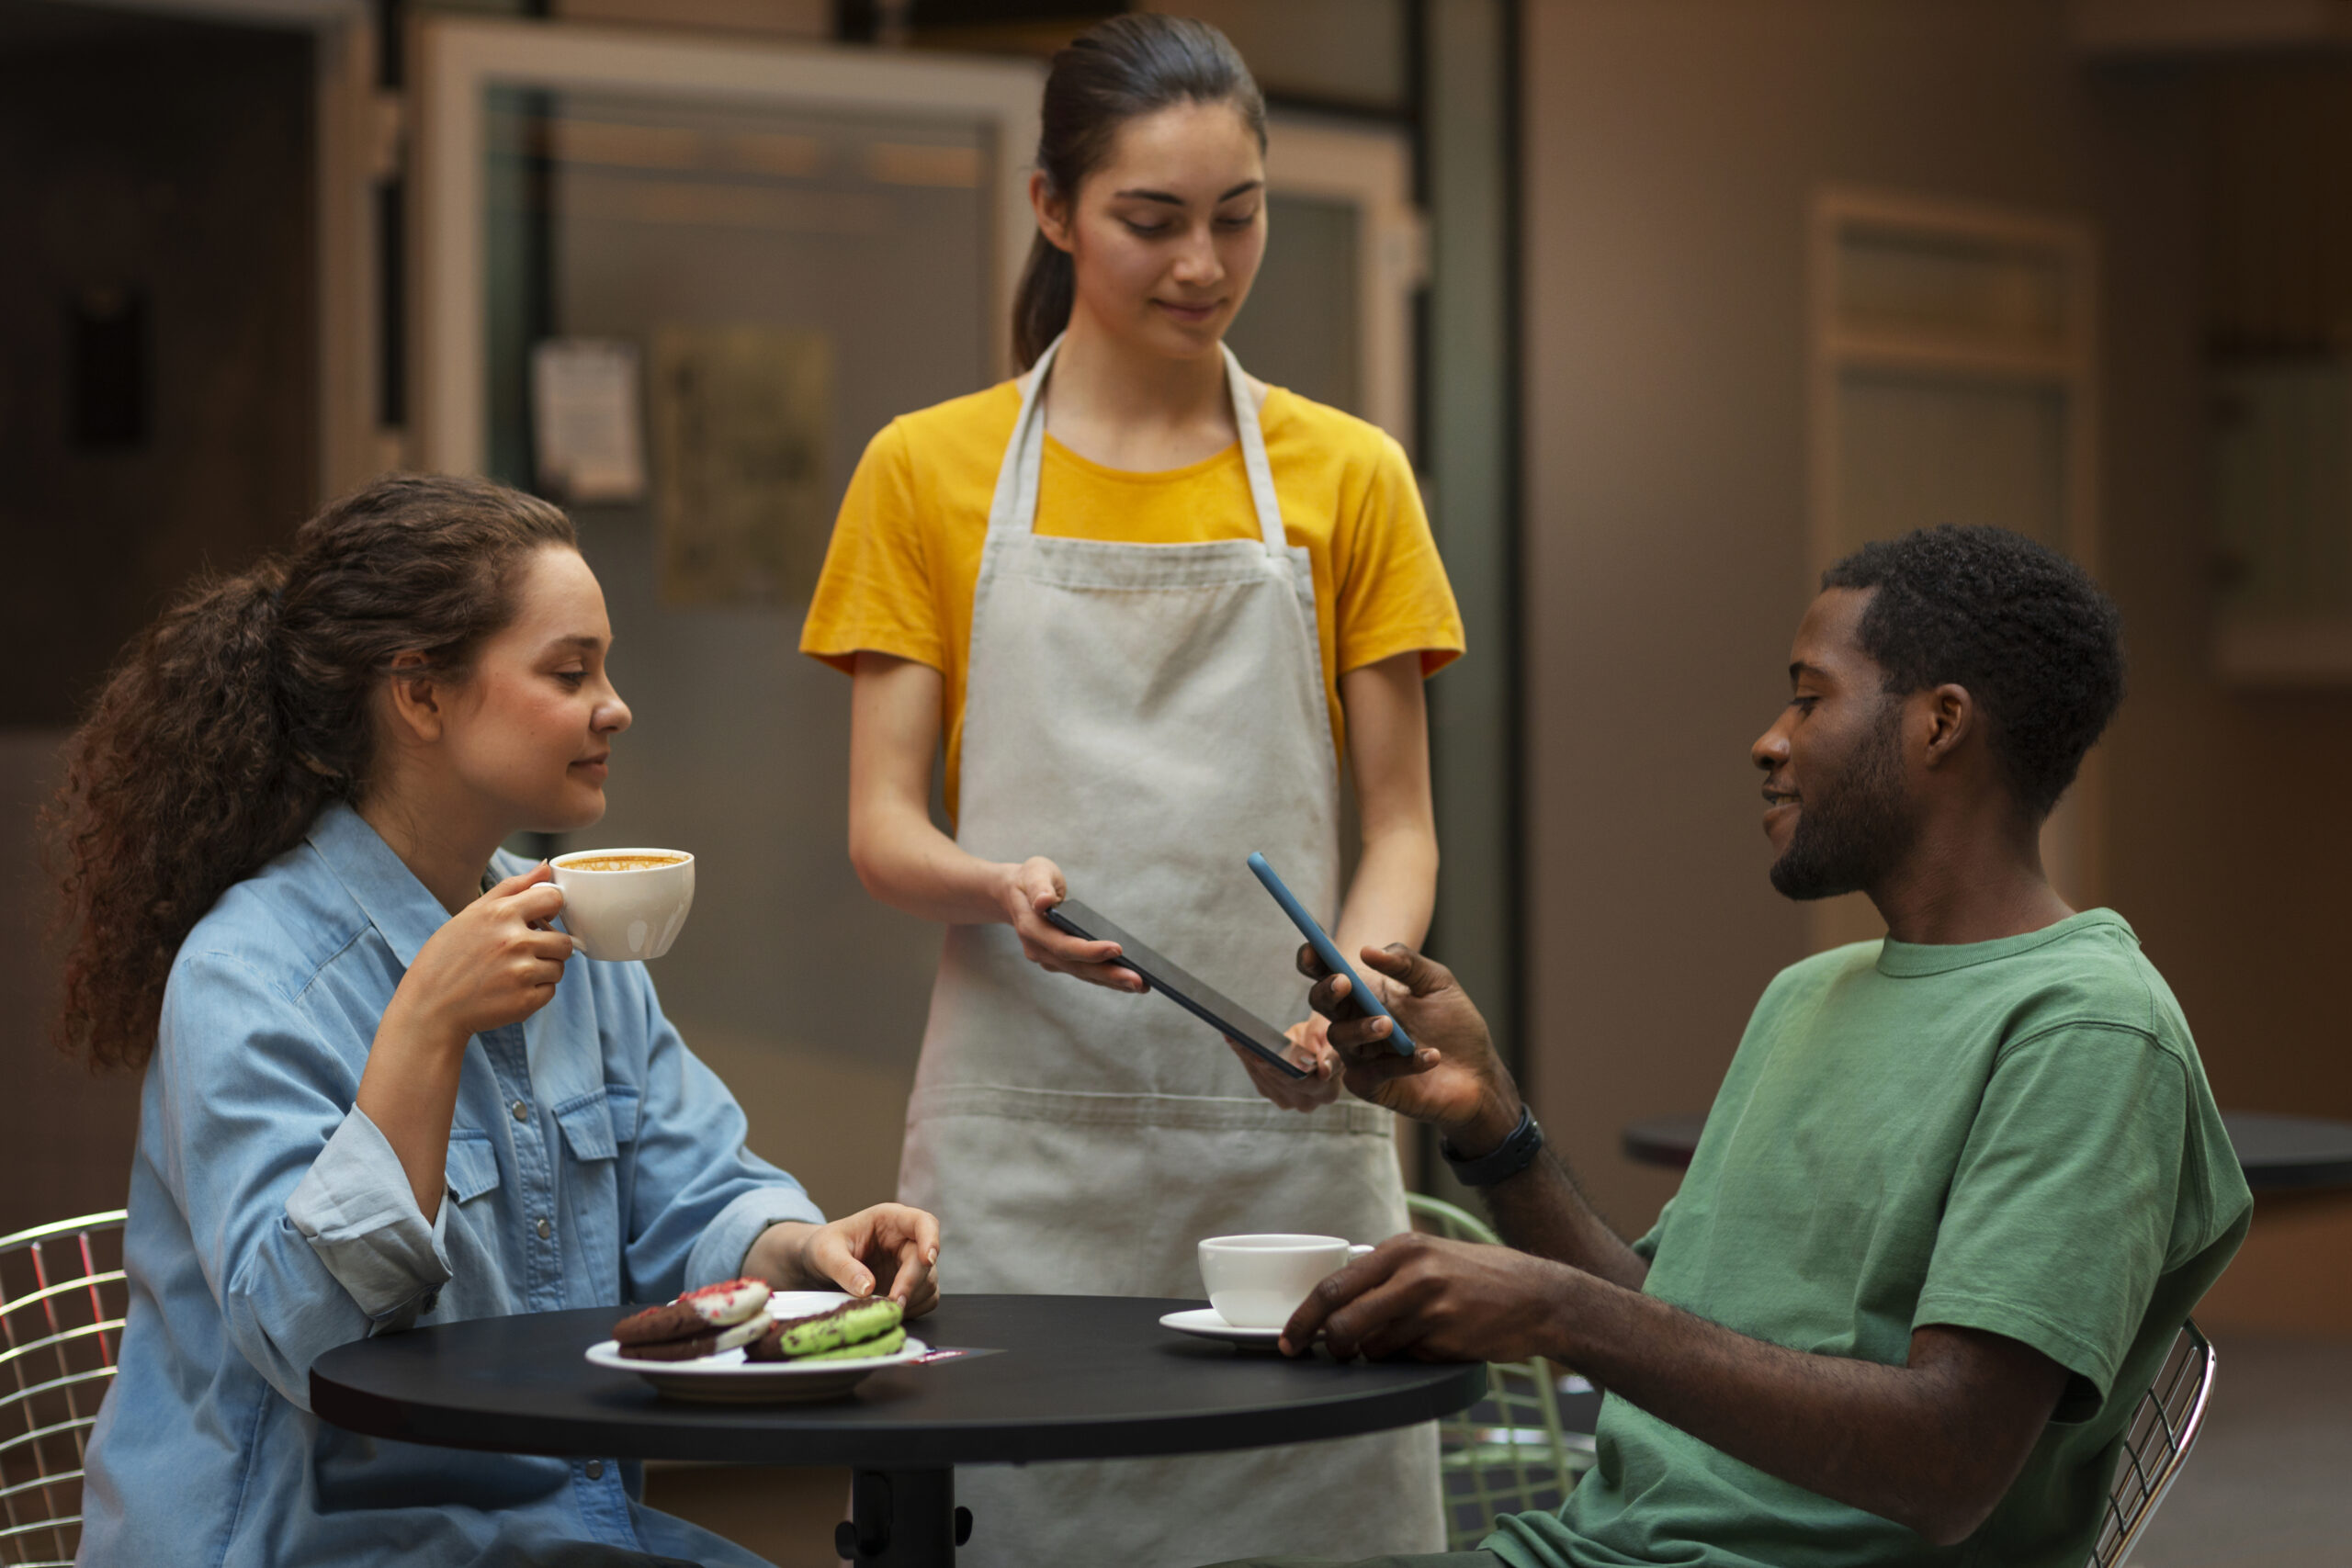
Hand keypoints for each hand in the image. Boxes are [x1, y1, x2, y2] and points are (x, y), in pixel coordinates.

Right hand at [385, 864, 574, 1047]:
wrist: (428, 1008)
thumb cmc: (447, 958)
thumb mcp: (471, 914)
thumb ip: (512, 887)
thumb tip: (546, 866)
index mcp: (501, 914)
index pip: (554, 899)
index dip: (550, 910)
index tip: (539, 919)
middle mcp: (515, 941)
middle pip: (564, 940)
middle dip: (549, 947)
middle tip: (522, 954)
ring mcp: (522, 973)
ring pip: (559, 967)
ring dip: (543, 970)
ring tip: (511, 973)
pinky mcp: (525, 1001)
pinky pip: (550, 991)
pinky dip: (535, 993)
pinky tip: (509, 991)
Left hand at [754, 1204, 942, 1318]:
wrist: (819, 1265)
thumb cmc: (824, 1248)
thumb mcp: (826, 1252)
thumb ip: (844, 1268)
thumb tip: (867, 1289)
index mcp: (890, 1220)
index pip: (923, 1222)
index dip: (931, 1239)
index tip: (928, 1259)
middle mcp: (905, 1240)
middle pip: (925, 1260)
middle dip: (911, 1283)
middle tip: (893, 1304)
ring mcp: (909, 1264)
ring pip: (928, 1282)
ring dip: (911, 1299)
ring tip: (882, 1310)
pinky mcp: (909, 1285)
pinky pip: (925, 1299)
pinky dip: (912, 1309)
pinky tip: (888, 1312)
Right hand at [996, 856, 1145, 992]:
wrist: (1015, 895)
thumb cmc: (1030, 880)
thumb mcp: (1033, 872)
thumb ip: (1038, 886)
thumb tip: (1044, 901)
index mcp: (1032, 928)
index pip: (1063, 945)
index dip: (1089, 950)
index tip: (1118, 949)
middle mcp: (1039, 949)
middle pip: (1077, 967)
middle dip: (1109, 975)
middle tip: (1139, 981)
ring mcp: (1049, 958)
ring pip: (1083, 974)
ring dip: (1112, 982)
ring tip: (1142, 985)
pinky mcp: (1060, 961)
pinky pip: (1084, 972)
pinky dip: (1106, 978)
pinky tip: (1129, 982)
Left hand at [1224, 1014, 1341, 1110]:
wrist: (1320, 1043)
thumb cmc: (1329, 1038)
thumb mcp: (1334, 1040)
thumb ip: (1331, 1056)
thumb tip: (1324, 1071)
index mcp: (1327, 1092)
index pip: (1300, 1082)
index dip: (1279, 1070)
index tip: (1261, 1058)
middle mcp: (1307, 1102)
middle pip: (1276, 1081)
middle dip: (1257, 1059)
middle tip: (1239, 1039)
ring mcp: (1288, 1101)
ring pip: (1262, 1078)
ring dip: (1246, 1056)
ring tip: (1233, 1036)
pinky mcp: (1271, 1093)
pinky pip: (1255, 1075)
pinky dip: (1245, 1056)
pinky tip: (1234, 1040)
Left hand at [1281, 1232, 1575, 1361]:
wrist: (1540, 1297)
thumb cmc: (1481, 1278)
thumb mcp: (1432, 1257)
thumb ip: (1389, 1273)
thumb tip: (1338, 1301)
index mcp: (1402, 1248)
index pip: (1334, 1284)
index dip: (1303, 1316)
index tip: (1288, 1337)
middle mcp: (1412, 1273)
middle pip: (1341, 1319)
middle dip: (1321, 1343)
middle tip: (1315, 1353)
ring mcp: (1430, 1307)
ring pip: (1371, 1346)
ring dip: (1372, 1353)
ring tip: (1399, 1341)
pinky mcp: (1446, 1338)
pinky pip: (1404, 1359)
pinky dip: (1405, 1359)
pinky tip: (1430, 1344)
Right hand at [1299, 943, 1519, 1148]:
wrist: (1479, 1073)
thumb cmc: (1455, 1024)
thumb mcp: (1437, 983)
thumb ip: (1405, 962)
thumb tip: (1366, 951)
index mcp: (1365, 992)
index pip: (1327, 973)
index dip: (1312, 961)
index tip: (1313, 948)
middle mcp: (1355, 1021)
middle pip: (1322, 1003)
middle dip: (1327, 991)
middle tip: (1345, 983)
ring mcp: (1359, 1055)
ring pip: (1339, 1038)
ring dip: (1362, 1028)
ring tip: (1390, 1025)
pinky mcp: (1370, 1086)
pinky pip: (1373, 1072)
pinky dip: (1402, 1063)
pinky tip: (1432, 1055)